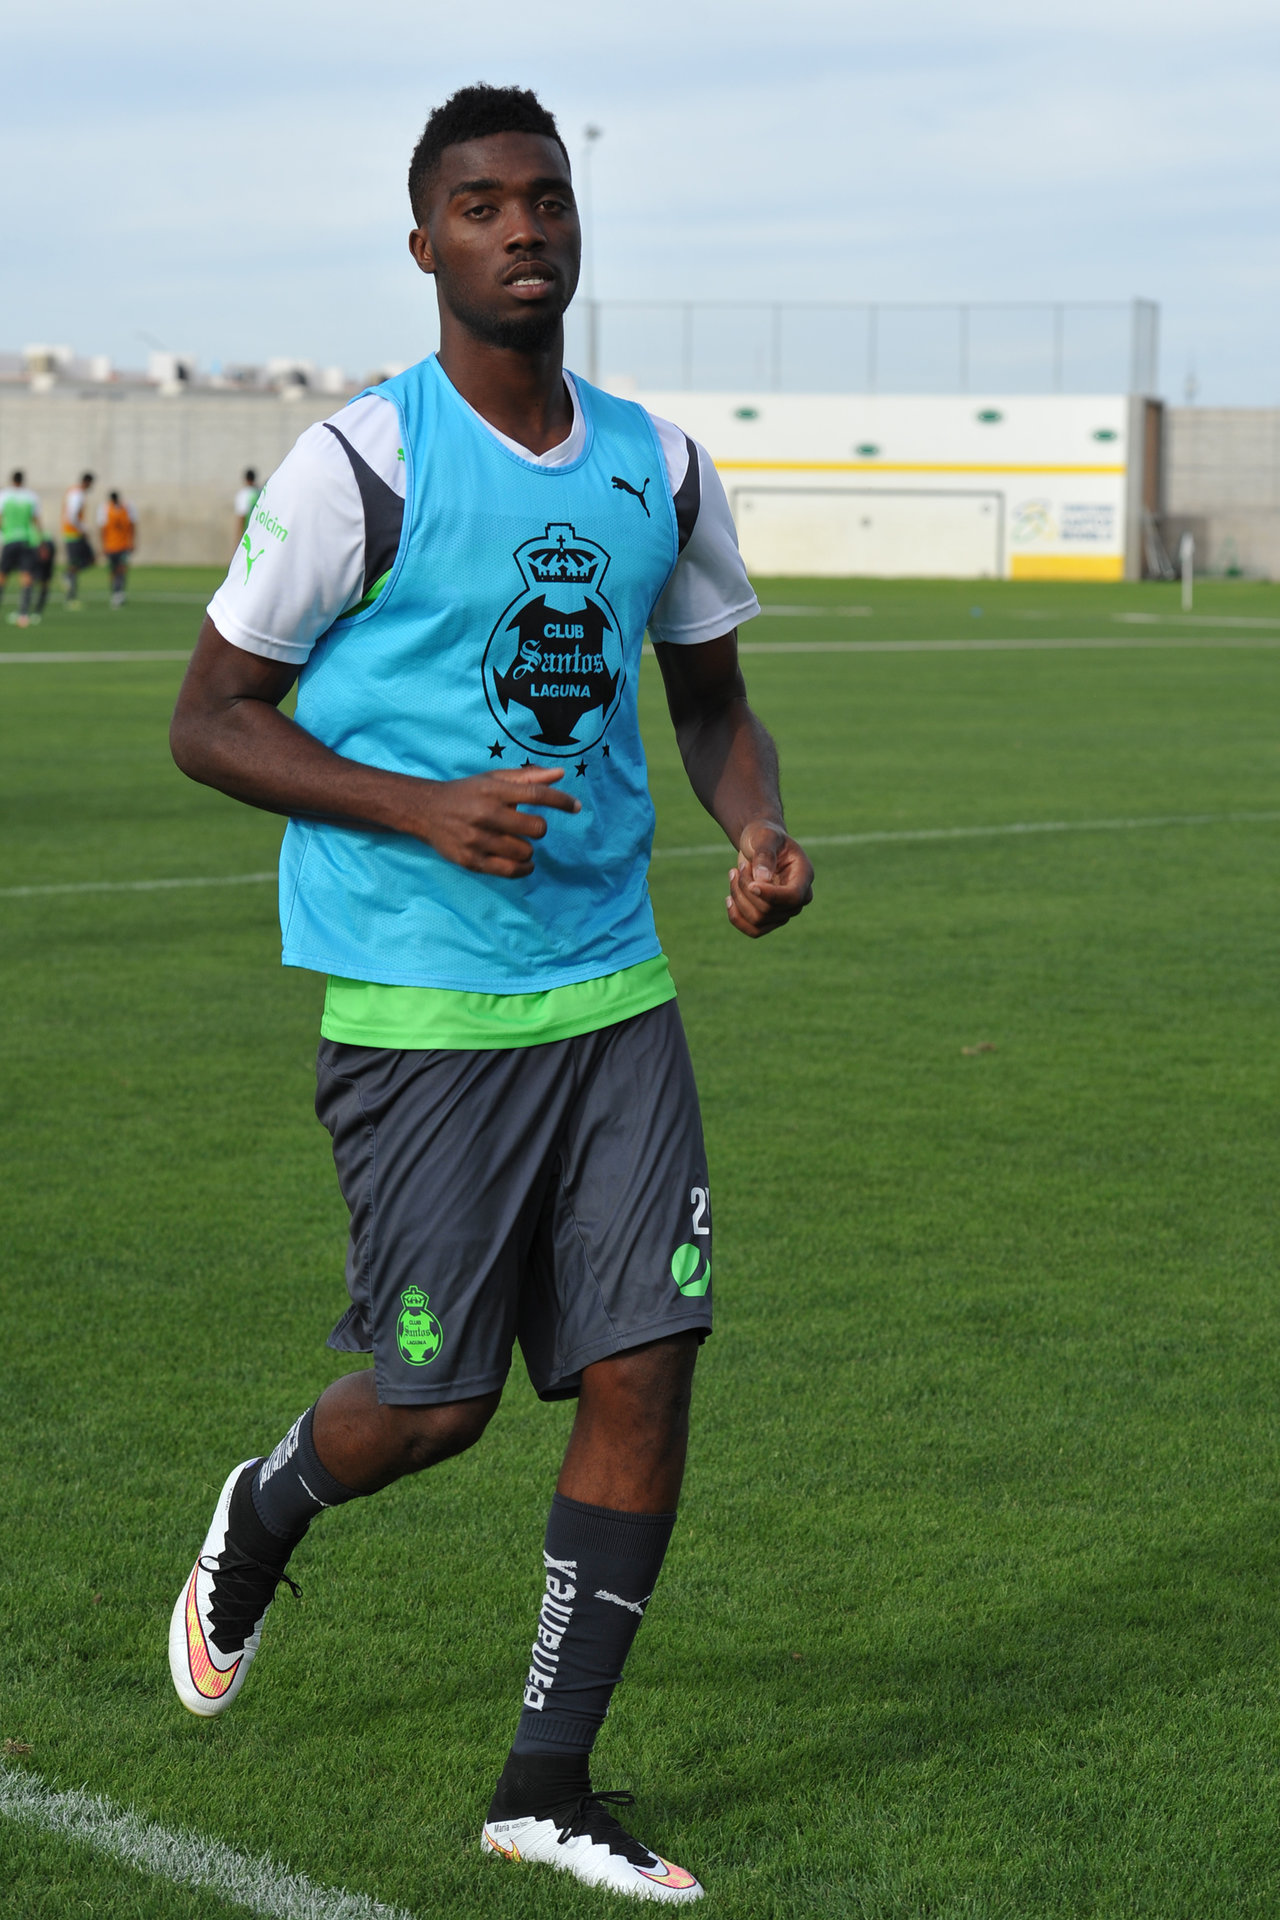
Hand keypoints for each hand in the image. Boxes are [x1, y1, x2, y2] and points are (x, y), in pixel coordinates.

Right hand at [413, 767, 579, 876]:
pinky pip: (509, 871)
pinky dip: (523, 869)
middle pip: (535, 828)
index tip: (576, 807)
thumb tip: (560, 774)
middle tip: (529, 827)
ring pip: (525, 852)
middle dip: (538, 829)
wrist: (425, 810)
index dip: (561, 801)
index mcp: (493, 790)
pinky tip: (523, 864)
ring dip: (528, 850)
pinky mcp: (471, 860)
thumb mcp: (493, 779)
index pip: (536, 794)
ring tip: (517, 843)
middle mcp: (485, 813)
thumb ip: (527, 777)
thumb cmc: (467, 793)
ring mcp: (477, 839)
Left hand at [726, 820, 813, 937]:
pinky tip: (729, 899)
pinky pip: (753, 930)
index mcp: (804, 875)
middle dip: (746, 889)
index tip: (751, 884)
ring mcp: (785, 911)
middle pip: (770, 909)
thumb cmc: (763, 836)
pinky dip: (736, 917)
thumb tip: (763, 880)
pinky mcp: (770, 919)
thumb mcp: (764, 836)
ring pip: (758, 920)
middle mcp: (799, 897)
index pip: (793, 896)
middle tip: (738, 868)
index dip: (771, 895)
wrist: (757, 844)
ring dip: (738, 897)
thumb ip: (765, 854)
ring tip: (733, 874)